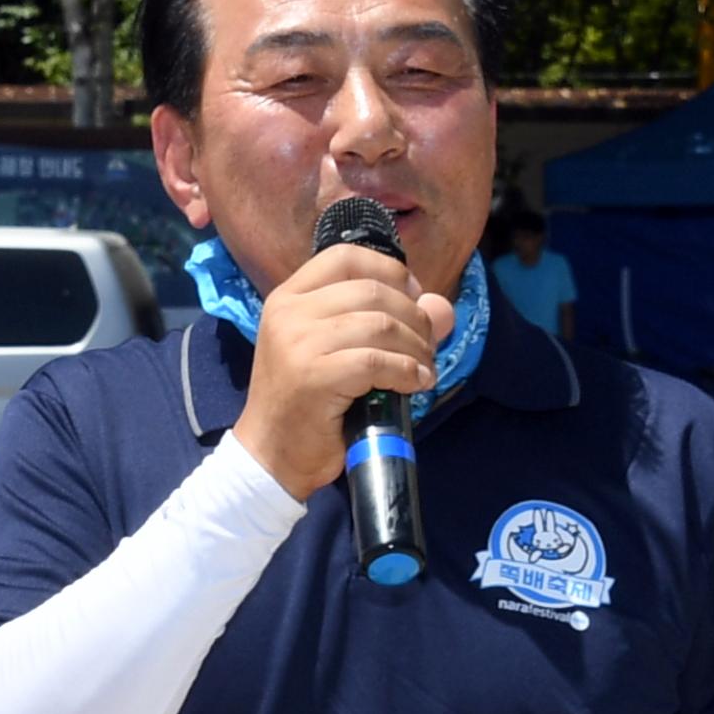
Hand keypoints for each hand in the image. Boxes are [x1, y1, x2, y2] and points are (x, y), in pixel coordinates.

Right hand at [230, 243, 456, 498]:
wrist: (271, 456)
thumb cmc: (308, 404)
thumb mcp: (341, 352)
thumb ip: (388, 323)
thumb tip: (442, 308)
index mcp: (288, 297)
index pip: (345, 257)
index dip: (390, 271)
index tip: (413, 298)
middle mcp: (289, 312)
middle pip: (372, 290)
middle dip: (413, 317)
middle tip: (426, 347)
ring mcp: (298, 343)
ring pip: (380, 324)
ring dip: (415, 348)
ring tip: (423, 369)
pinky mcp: (314, 376)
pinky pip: (377, 361)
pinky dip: (406, 371)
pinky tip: (415, 384)